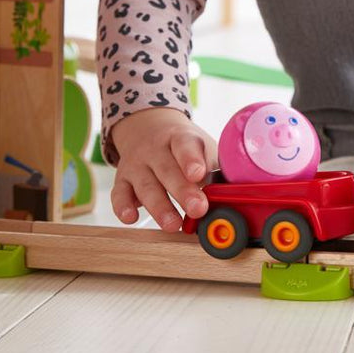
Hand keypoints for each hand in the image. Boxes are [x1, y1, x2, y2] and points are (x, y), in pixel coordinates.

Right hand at [108, 107, 216, 229]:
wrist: (148, 128)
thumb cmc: (184, 146)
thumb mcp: (202, 147)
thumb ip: (214, 168)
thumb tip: (234, 194)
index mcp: (180, 138)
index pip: (185, 146)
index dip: (191, 160)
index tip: (199, 174)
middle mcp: (155, 150)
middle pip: (167, 170)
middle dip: (183, 191)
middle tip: (198, 209)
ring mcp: (136, 165)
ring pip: (146, 185)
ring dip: (159, 207)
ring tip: (173, 225)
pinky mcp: (122, 180)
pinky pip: (119, 194)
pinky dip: (123, 207)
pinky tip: (130, 218)